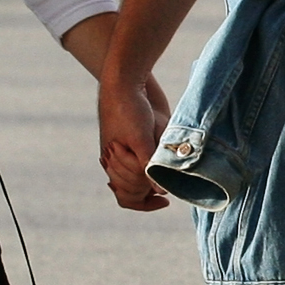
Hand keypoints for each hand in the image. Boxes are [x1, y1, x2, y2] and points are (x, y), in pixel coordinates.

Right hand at [99, 74, 170, 210]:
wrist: (129, 80)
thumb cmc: (127, 109)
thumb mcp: (139, 139)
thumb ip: (149, 165)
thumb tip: (161, 191)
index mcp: (114, 164)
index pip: (128, 199)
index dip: (146, 205)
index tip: (165, 200)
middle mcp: (125, 161)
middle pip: (141, 190)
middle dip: (152, 186)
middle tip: (164, 171)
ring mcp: (137, 150)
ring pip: (151, 176)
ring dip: (160, 173)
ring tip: (168, 159)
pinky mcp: (149, 139)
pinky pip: (159, 159)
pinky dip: (165, 162)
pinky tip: (170, 153)